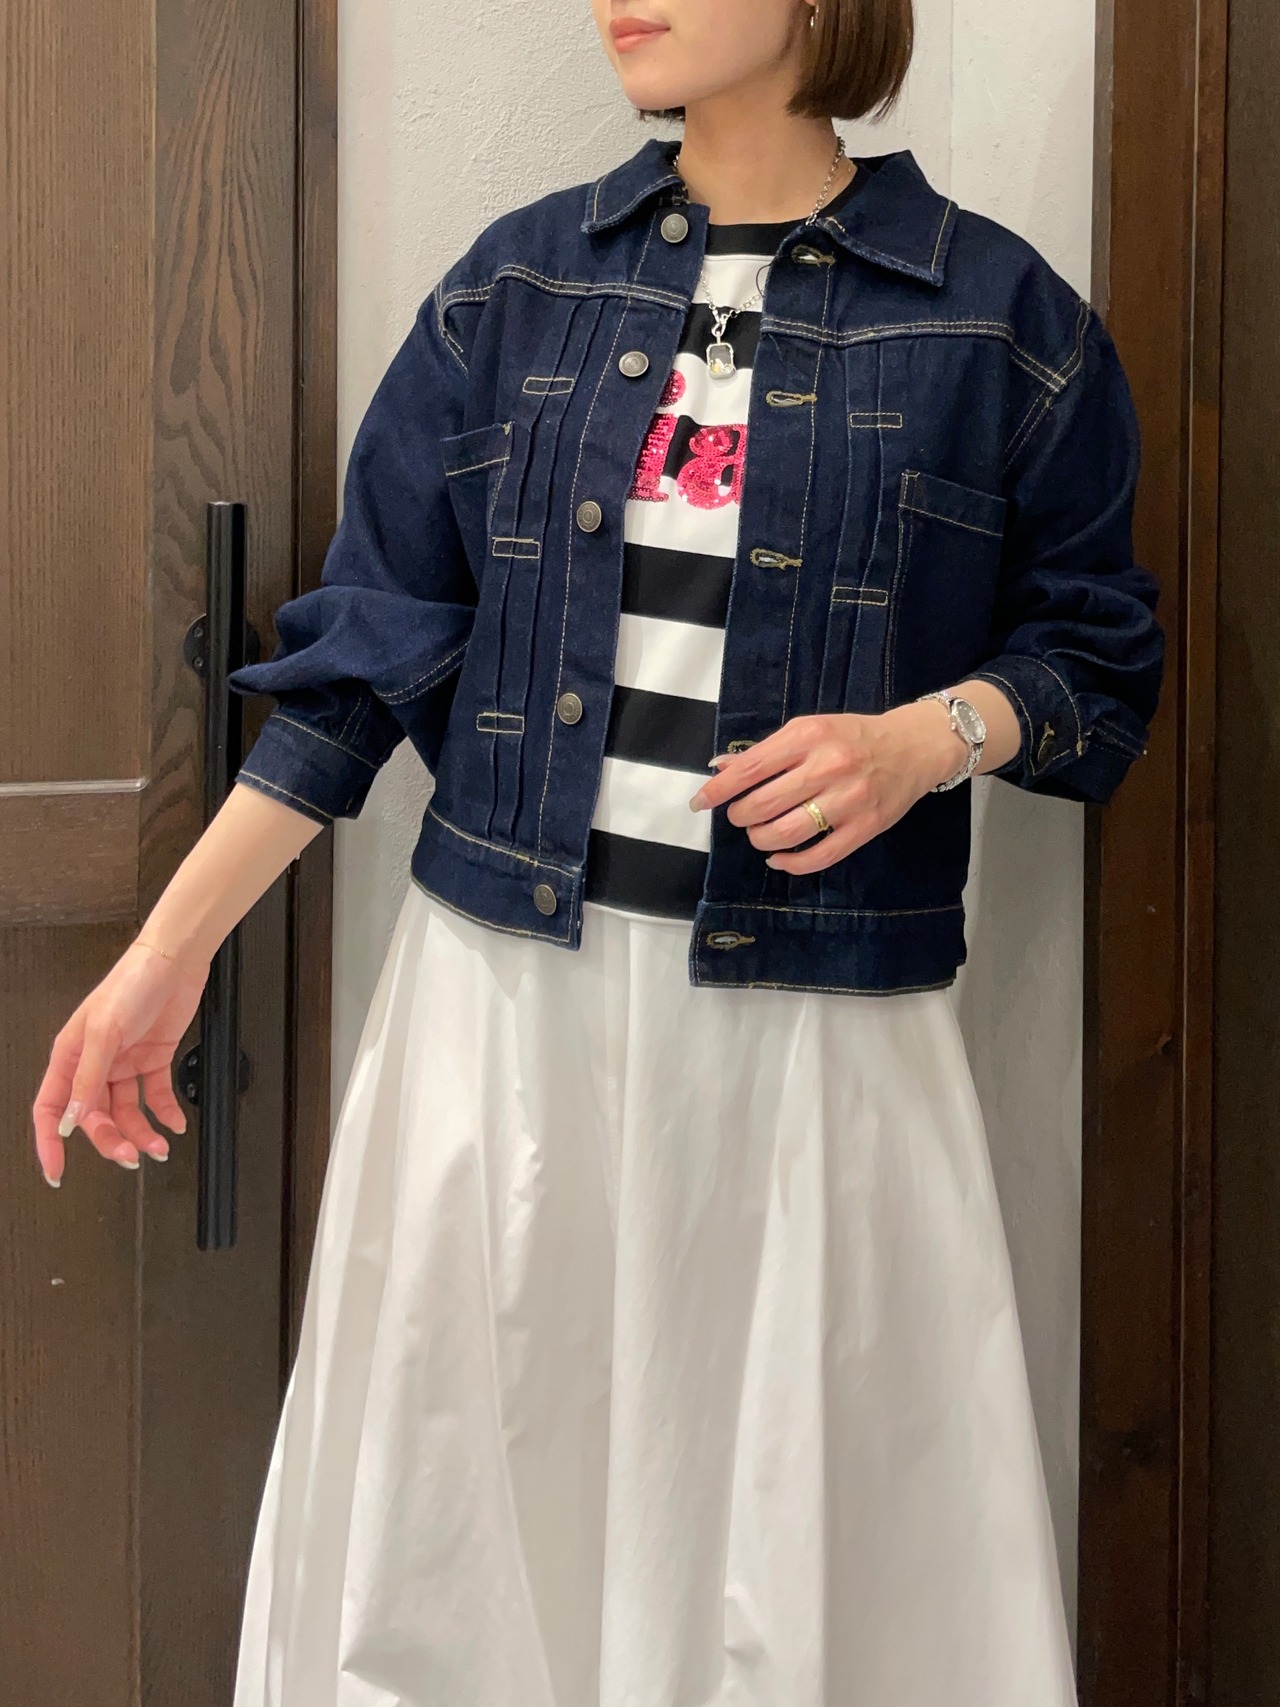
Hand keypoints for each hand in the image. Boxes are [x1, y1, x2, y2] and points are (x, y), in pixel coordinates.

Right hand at [31, 941, 210, 1186]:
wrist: (175, 961)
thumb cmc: (132, 982)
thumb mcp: (105, 1032)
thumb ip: (88, 1078)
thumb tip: (72, 1119)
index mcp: (70, 1056)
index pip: (51, 1109)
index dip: (50, 1142)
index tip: (57, 1172)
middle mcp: (95, 1063)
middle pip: (93, 1117)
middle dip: (110, 1141)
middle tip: (132, 1157)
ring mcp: (124, 1063)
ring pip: (126, 1112)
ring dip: (141, 1133)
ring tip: (159, 1147)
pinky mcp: (153, 1059)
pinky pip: (154, 1096)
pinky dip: (165, 1113)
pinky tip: (175, 1123)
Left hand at [688, 704, 969, 875]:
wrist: (913, 746)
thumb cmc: (853, 737)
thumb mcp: (808, 729)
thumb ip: (765, 751)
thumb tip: (719, 768)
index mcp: (808, 736)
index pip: (749, 768)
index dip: (718, 790)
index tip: (700, 802)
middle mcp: (828, 766)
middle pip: (763, 805)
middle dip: (741, 816)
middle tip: (742, 816)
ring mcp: (849, 800)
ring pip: (786, 833)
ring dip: (761, 839)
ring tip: (759, 833)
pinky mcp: (865, 827)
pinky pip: (819, 856)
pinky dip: (790, 863)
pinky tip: (779, 857)